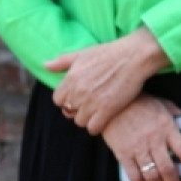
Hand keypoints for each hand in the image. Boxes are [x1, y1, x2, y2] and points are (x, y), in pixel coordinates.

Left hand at [48, 26, 169, 135]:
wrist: (135, 56)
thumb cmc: (110, 52)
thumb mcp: (83, 53)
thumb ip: (62, 61)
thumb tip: (45, 65)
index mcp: (71, 78)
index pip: (58, 100)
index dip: (68, 99)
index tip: (79, 96)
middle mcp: (78, 92)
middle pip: (69, 112)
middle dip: (78, 108)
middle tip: (91, 103)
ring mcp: (92, 102)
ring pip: (80, 121)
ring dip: (88, 118)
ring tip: (99, 109)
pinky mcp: (106, 110)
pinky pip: (93, 128)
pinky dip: (98, 125)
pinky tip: (105, 117)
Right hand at [103, 95, 180, 180]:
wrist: (113, 103)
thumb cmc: (141, 103)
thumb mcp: (164, 105)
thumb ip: (178, 116)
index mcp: (167, 127)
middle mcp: (154, 139)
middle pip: (167, 168)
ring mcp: (137, 147)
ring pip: (151, 175)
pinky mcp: (123, 153)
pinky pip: (133, 176)